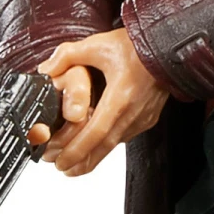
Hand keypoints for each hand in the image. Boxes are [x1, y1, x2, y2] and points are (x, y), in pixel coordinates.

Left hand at [29, 29, 169, 176]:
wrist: (168, 45)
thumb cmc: (136, 45)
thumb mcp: (98, 44)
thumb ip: (67, 56)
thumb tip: (45, 70)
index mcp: (120, 97)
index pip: (96, 133)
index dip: (77, 151)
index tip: (61, 162)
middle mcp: (134, 112)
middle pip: (105, 147)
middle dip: (82, 162)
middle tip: (62, 169)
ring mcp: (143, 117)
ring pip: (116, 144)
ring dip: (95, 155)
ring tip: (75, 164)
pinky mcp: (149, 117)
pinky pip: (126, 135)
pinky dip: (109, 144)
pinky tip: (97, 145)